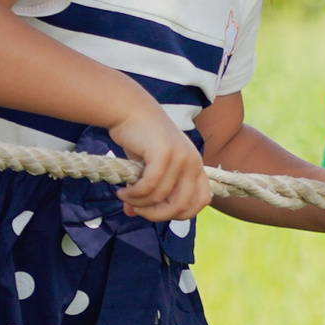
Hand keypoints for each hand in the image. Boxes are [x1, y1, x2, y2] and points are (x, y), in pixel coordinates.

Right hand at [111, 100, 210, 220]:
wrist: (130, 109)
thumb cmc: (140, 139)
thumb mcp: (149, 168)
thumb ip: (148, 191)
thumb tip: (132, 213)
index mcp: (196, 166)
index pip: (201, 201)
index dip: (180, 214)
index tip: (157, 211)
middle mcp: (193, 162)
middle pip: (181, 206)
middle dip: (156, 215)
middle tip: (136, 210)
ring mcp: (180, 157)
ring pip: (162, 197)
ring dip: (139, 204)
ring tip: (124, 197)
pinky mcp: (164, 152)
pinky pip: (150, 185)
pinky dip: (135, 194)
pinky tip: (123, 192)